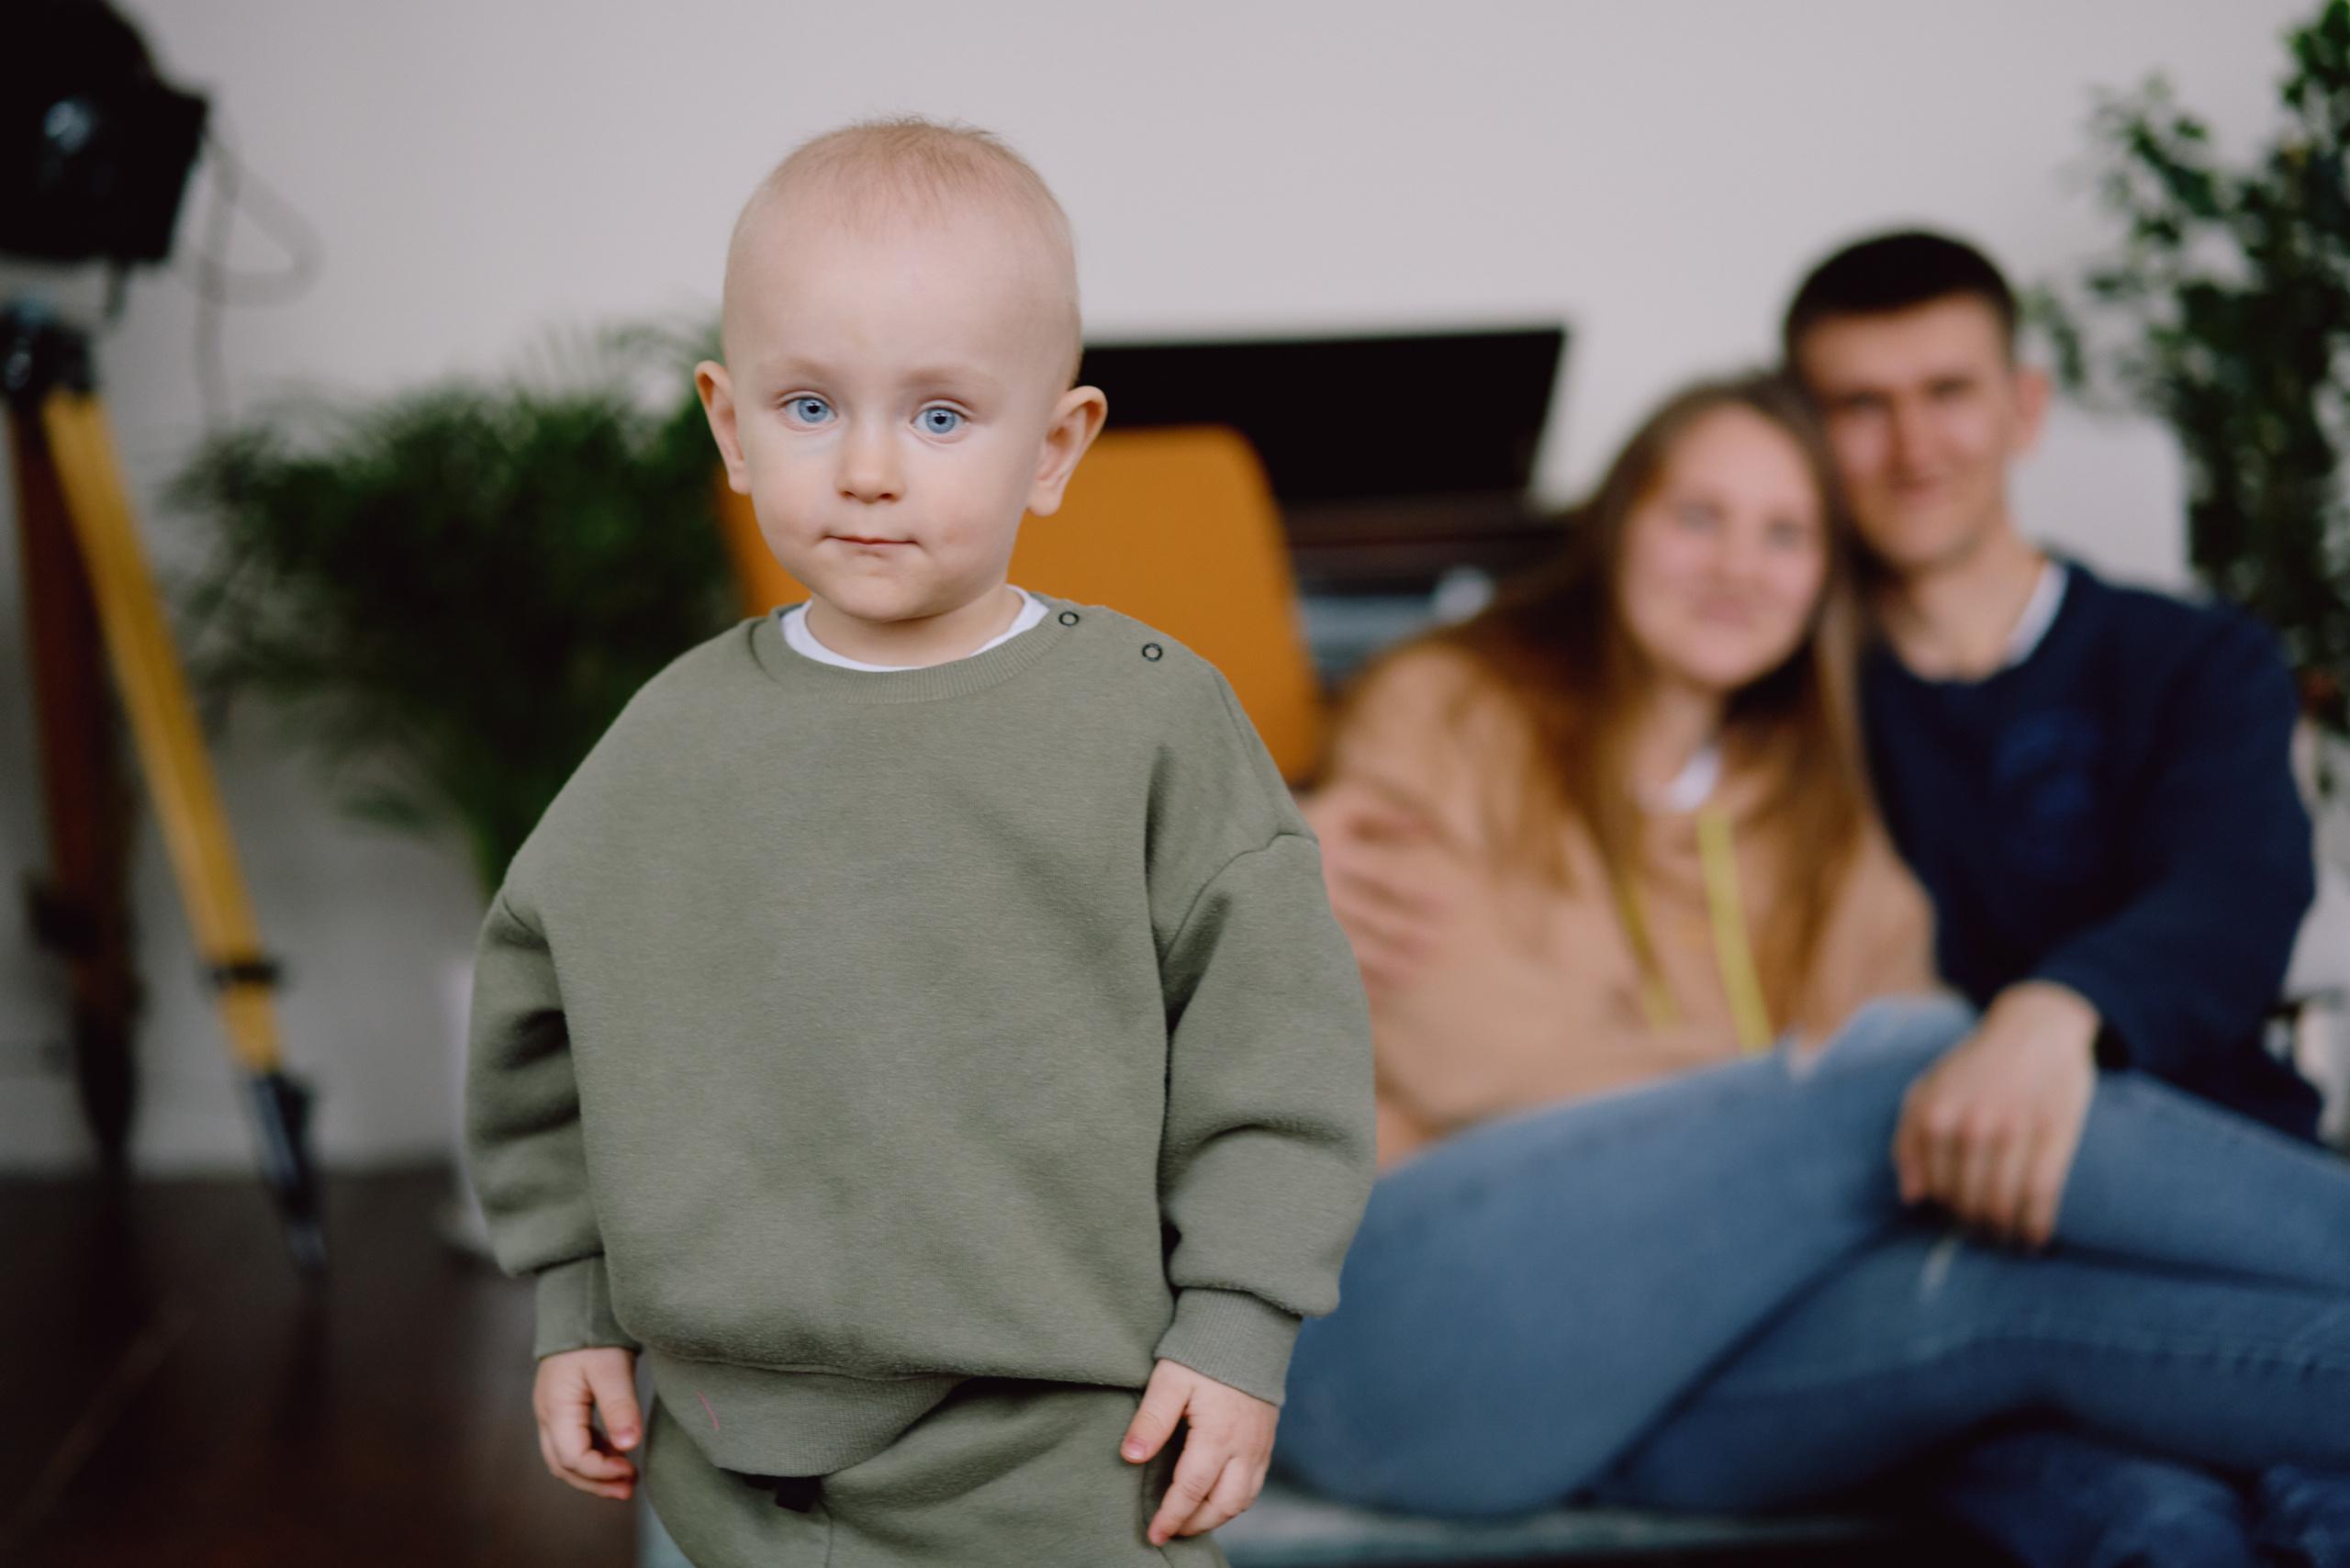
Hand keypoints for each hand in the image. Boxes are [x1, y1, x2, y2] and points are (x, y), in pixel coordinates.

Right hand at [534, 1346, 641, 1498]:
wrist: (581, 1310)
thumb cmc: (595, 1338)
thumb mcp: (612, 1370)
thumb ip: (620, 1407)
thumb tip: (629, 1446)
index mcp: (556, 1409)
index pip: (573, 1457)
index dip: (601, 1471)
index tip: (630, 1470)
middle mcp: (547, 1415)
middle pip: (564, 1465)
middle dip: (595, 1482)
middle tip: (629, 1488)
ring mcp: (552, 1413)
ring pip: (565, 1458)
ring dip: (594, 1473)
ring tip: (627, 1478)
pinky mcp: (562, 1409)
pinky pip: (572, 1443)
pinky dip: (593, 1455)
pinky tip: (617, 1454)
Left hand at [1120, 1358, 1277, 1544]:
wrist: (1249, 1325)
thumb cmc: (1205, 1351)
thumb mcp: (1170, 1380)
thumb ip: (1151, 1420)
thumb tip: (1130, 1456)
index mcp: (1218, 1436)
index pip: (1191, 1491)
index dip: (1171, 1517)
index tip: (1154, 1535)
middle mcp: (1245, 1447)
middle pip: (1222, 1505)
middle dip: (1194, 1524)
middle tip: (1169, 1530)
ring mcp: (1260, 1445)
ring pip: (1242, 1500)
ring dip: (1215, 1516)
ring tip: (1188, 1519)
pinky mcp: (1267, 1439)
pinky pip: (1254, 1485)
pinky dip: (1233, 1501)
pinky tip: (1214, 1497)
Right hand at [1306, 790, 1448, 993]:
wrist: (1248, 840)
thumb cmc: (1311, 820)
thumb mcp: (1345, 805)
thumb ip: (1385, 815)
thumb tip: (1426, 831)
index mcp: (1332, 851)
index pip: (1384, 876)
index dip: (1417, 892)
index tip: (1450, 905)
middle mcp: (1317, 885)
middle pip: (1367, 914)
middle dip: (1402, 931)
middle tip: (1435, 945)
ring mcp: (1302, 912)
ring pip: (1345, 942)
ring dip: (1379, 960)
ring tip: (1410, 973)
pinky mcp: (1292, 931)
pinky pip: (1323, 959)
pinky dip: (1348, 976)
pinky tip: (1375, 990)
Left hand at [1893, 982, 2099, 1247]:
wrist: (2033, 1028)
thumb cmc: (1973, 1067)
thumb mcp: (1926, 1090)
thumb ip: (1908, 1139)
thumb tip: (1912, 1198)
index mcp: (1934, 1115)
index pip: (1935, 1189)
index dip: (1946, 1214)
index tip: (1958, 1224)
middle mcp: (1970, 1124)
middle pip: (1967, 1201)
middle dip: (1975, 1229)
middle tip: (1986, 1237)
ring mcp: (2013, 1127)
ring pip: (2002, 1203)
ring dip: (2004, 1234)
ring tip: (2009, 1243)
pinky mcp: (2055, 1130)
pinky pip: (2041, 1192)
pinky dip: (2037, 1224)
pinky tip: (2037, 1238)